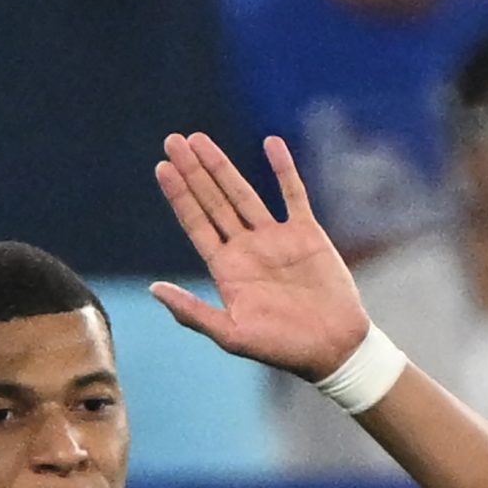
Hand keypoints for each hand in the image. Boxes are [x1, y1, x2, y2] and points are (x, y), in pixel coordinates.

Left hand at [149, 133, 372, 380]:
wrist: (334, 348)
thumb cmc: (282, 348)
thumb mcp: (231, 335)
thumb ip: (192, 312)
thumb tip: (153, 289)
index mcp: (227, 270)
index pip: (196, 224)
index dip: (179, 196)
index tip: (162, 167)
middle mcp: (247, 249)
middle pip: (213, 202)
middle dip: (193, 172)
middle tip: (172, 140)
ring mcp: (276, 239)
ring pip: (243, 193)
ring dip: (222, 166)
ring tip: (199, 139)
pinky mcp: (307, 234)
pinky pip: (293, 194)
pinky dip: (283, 169)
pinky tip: (270, 143)